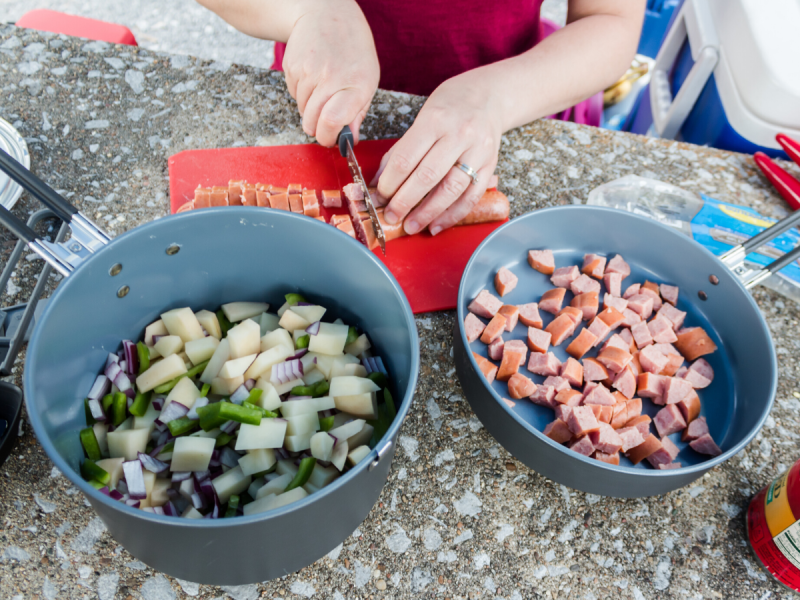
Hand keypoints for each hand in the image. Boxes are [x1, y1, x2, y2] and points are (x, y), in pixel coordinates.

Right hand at [282, 0, 379, 146]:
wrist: (326, 13)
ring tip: (323, 90)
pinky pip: (293, 95)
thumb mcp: (368, 79)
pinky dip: (302, 94)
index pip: (333, 121)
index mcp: (355, 84)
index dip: (329, 137)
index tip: (331, 139)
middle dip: (317, 129)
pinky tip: (312, 78)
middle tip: (325, 123)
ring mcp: (308, 71)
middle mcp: (330, 77)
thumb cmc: (353, 50)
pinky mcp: (291, 67)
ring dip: (310, 109)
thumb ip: (358, 112)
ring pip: (302, 110)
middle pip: (312, 121)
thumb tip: (350, 140)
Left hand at [376, 69, 502, 234]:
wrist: (489, 96)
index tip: (379, 196)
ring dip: (428, 213)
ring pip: (450, 190)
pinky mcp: (491, 166)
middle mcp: (459, 135)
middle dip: (405, 202)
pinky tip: (437, 225)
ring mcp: (477, 152)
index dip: (389, 183)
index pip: (406, 158)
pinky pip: (471, 196)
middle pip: (427, 177)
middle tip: (391, 216)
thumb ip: (401, 150)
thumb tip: (379, 181)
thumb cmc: (450, 106)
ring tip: (411, 226)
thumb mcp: (422, 118)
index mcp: (435, 120)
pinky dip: (453, 215)